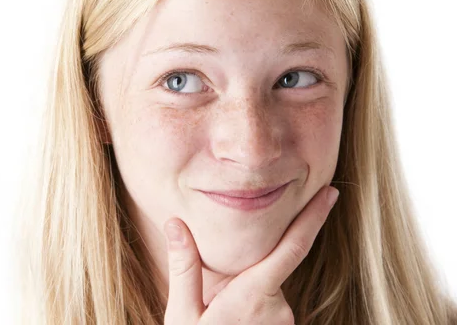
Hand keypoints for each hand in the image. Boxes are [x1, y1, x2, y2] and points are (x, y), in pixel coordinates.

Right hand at [163, 185, 338, 324]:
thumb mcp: (183, 313)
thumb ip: (184, 266)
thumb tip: (175, 223)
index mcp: (255, 295)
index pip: (293, 248)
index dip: (313, 218)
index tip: (330, 194)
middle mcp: (279, 308)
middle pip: (270, 269)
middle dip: (248, 269)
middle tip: (216, 294)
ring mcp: (283, 323)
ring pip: (268, 290)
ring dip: (248, 291)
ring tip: (218, 314)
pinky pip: (269, 306)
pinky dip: (252, 304)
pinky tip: (230, 320)